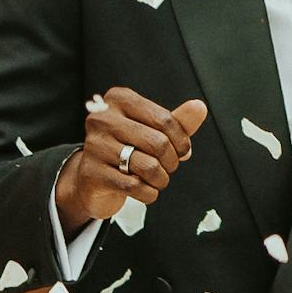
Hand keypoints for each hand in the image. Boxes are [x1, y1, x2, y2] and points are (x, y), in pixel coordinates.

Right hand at [60, 84, 207, 229]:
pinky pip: (135, 186)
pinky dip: (148, 193)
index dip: (182, 141)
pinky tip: (144, 190)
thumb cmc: (128, 148)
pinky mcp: (92, 173)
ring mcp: (95, 146)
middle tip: (168, 167)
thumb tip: (199, 107)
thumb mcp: (153, 130)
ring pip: (149, 167)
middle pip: (159, 144)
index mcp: (119, 99)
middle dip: (172, 162)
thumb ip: (178, 121)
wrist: (94, 179)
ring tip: (157, 179)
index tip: (182, 151)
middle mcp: (102, 118)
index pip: (165, 120)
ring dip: (161, 179)